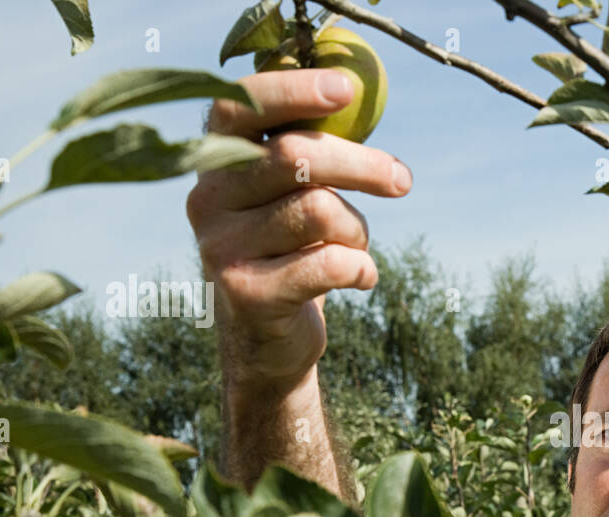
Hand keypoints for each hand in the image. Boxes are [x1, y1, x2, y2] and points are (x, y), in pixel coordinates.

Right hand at [186, 68, 412, 392]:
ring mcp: (220, 247)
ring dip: (357, 230)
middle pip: (295, 157)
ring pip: (319, 210)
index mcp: (214, 161)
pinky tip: (361, 278)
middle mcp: (207, 199)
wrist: (267, 338)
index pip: (242, 106)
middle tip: (402, 181)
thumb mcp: (290, 193)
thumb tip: (355, 87)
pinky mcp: (246, 293)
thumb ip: (308, 145)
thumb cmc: (291, 249)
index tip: (348, 89)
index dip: (294, 90)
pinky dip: (361, 269)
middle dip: (362, 165)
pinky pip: (329, 264)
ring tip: (356, 247)